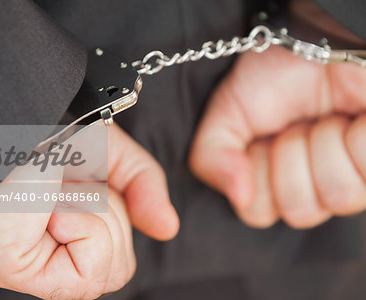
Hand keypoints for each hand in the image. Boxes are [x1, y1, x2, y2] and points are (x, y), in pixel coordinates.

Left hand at [0, 124, 178, 298]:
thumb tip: (167, 227)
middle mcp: (50, 254)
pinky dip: (84, 228)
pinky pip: (86, 275)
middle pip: (121, 269)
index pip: (119, 259)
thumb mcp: (114, 155)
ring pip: (111, 273)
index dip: (119, 218)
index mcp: (70, 233)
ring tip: (58, 193)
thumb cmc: (53, 130)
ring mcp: (30, 266)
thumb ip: (145, 187)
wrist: (17, 115)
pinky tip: (52, 207)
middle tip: (73, 187)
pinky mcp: (11, 268)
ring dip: (97, 218)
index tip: (91, 185)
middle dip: (112, 216)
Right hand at [189, 45, 365, 228]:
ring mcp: (351, 179)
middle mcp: (311, 188)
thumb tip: (238, 196)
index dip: (258, 174)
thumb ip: (212, 159)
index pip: (259, 213)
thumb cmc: (268, 78)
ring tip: (325, 120)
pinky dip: (357, 137)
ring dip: (324, 145)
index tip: (263, 138)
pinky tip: (352, 120)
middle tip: (295, 125)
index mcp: (272, 183)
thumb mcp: (224, 116)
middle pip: (301, 211)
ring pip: (338, 197)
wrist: (309, 40)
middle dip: (292, 156)